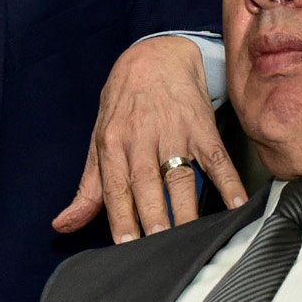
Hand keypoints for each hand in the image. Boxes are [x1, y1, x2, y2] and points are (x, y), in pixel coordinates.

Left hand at [53, 35, 246, 241]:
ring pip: (180, 175)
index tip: (126, 246)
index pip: (116, 188)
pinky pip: (217, 158)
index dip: (121, 218)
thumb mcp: (99, 139)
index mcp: (113, 144)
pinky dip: (229, 182)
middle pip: (147, 183)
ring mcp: (174, 132)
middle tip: (159, 244)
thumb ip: (88, 188)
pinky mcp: (202, 127)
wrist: (157, 55)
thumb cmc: (125, 103)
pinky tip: (237, 203)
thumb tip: (63, 225)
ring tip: (191, 234)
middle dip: (152, 215)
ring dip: (186, 206)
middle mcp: (142, 138)